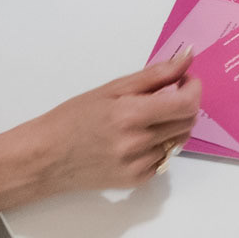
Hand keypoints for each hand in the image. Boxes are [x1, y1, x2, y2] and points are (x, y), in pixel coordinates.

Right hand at [8, 51, 202, 200]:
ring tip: (147, 118)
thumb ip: (155, 75)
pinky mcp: (136, 181)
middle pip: (187, 122)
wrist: (45, 158)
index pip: (186, 104)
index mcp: (131, 115)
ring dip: (172, 126)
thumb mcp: (111, 89)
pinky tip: (137, 140)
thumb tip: (188, 56)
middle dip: (185, 105)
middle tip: (167, 95)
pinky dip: (159, 146)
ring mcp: (138, 165)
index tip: (186, 80)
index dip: (193, 89)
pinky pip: (163, 159)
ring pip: (177, 141)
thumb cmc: (73, 117)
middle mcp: (138, 143)